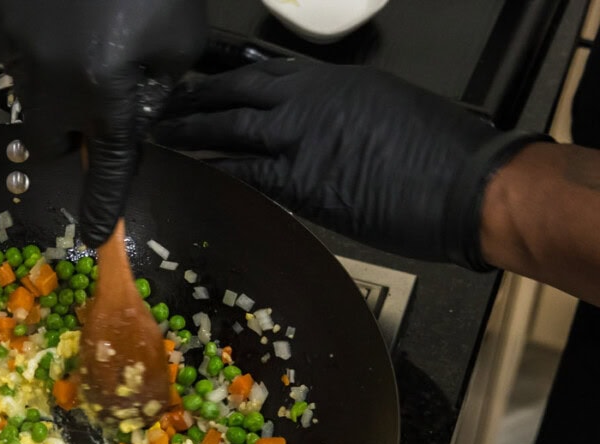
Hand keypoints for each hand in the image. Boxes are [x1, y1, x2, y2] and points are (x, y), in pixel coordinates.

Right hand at [0, 0, 206, 245]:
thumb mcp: (179, 38)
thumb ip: (157, 90)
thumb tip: (134, 116)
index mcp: (108, 97)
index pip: (104, 171)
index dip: (101, 208)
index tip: (94, 238)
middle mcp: (55, 89)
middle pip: (50, 145)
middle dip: (69, 138)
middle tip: (94, 106)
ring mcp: (19, 56)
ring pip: (32, 101)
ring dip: (57, 89)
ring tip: (85, 43)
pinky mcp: (0, 27)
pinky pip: (18, 60)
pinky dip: (42, 52)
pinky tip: (64, 19)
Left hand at [153, 59, 544, 268]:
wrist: (467, 184)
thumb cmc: (441, 150)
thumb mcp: (387, 108)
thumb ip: (342, 113)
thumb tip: (319, 128)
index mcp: (332, 82)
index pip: (264, 72)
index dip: (226, 75)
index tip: (201, 78)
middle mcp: (310, 102)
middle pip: (238, 92)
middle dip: (197, 97)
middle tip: (164, 102)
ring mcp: (302, 139)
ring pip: (231, 128)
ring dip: (192, 130)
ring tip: (162, 132)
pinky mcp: (301, 181)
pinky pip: (246, 171)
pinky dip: (216, 167)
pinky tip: (192, 167)